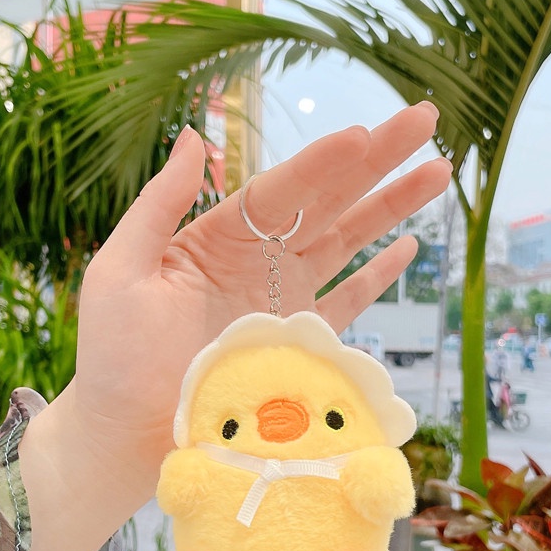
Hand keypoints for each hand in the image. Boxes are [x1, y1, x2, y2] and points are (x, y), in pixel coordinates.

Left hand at [20, 103, 451, 550]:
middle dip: (377, 162)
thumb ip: (159, 204)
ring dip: (392, 208)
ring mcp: (283, 302)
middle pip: (327, 202)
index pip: (280, 189)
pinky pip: (346, 303)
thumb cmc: (113, 353)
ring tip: (437, 170)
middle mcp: (258, 262)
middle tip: (424, 120)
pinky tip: (407, 247)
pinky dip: (376, 277)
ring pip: (348, 244)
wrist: (125, 430)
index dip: (323, 162)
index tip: (364, 133)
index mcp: (217, 238)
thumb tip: (194, 137)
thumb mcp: (122, 268)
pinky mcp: (298, 344)